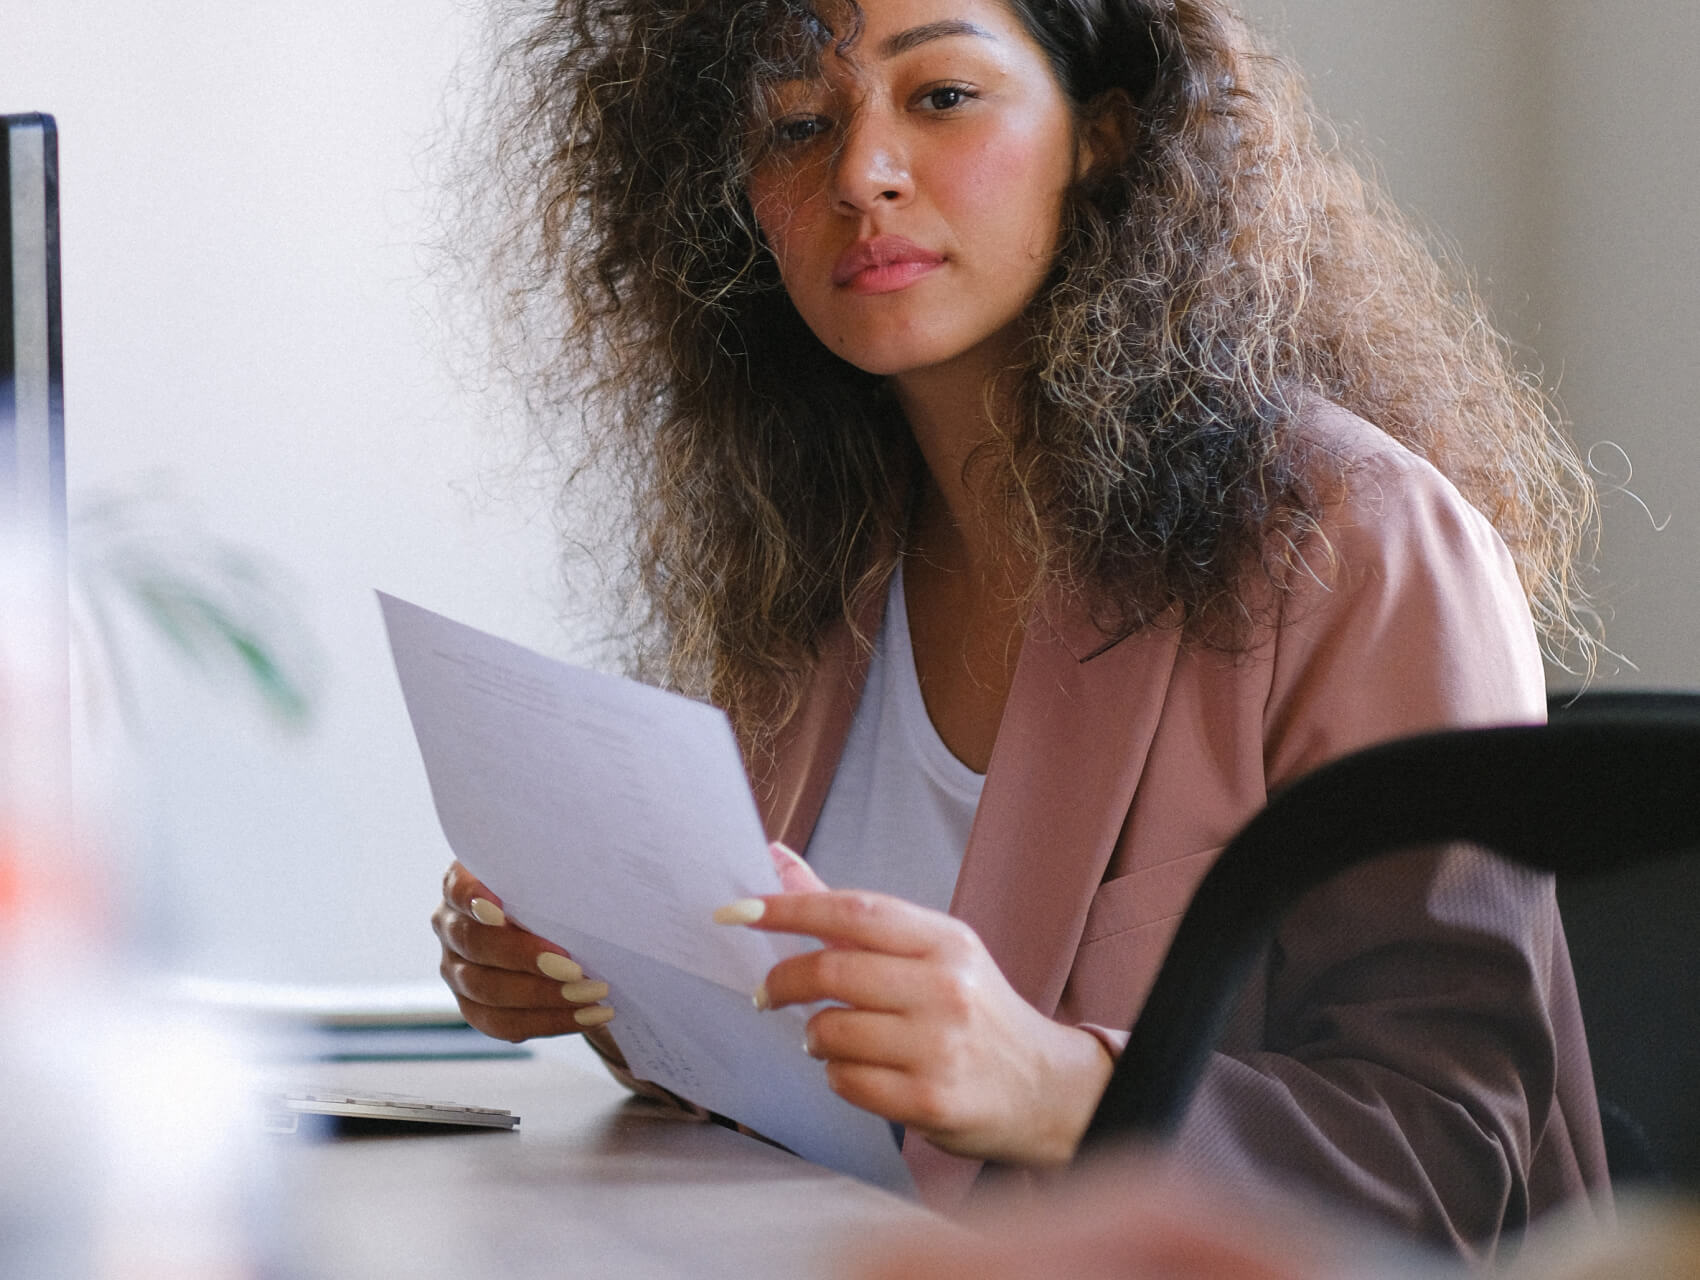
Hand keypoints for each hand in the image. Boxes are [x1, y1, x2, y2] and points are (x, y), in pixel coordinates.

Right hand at [432, 860, 614, 1041]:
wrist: (563, 927)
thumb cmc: (560, 889)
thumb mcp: (556, 871)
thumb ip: (558, 873)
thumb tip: (597, 879)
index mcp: (462, 884)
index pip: (457, 887)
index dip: (473, 897)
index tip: (500, 909)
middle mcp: (452, 927)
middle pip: (476, 945)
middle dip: (526, 958)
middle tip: (575, 967)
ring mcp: (457, 970)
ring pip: (488, 991)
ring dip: (545, 996)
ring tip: (592, 994)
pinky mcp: (474, 1007)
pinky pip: (504, 1023)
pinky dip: (549, 1021)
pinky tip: (588, 1016)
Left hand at [715, 886, 1113, 1165]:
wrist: (1045, 1089)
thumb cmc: (973, 1011)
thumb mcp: (929, 951)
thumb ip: (850, 914)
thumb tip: (776, 857)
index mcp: (945, 940)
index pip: (854, 910)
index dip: (788, 907)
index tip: (736, 910)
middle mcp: (947, 988)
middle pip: (831, 970)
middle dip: (782, 982)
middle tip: (766, 993)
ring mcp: (940, 1046)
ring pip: (830, 1031)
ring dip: (813, 1036)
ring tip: (829, 1038)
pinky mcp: (931, 1100)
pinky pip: (846, 1081)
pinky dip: (837, 1075)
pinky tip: (859, 1071)